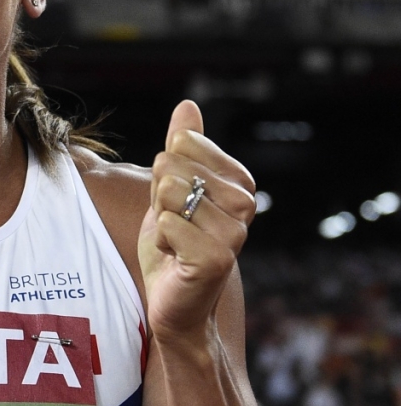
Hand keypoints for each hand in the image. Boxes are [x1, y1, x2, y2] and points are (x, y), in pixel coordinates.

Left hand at [138, 100, 255, 345]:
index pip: (181, 143)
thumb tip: (188, 105)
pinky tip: (176, 258)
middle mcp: (246, 202)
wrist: (174, 300)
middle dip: (159, 197)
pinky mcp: (218, 257)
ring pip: (168, 191)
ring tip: (176, 242)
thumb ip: (182, 147)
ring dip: (160, 219)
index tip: (178, 204)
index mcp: (239, 180)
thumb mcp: (171, 187)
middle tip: (175, 226)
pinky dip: (161, 241)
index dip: (164, 174)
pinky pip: (168, 223)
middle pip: (170, 164)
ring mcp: (236, 230)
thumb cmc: (173, 244)